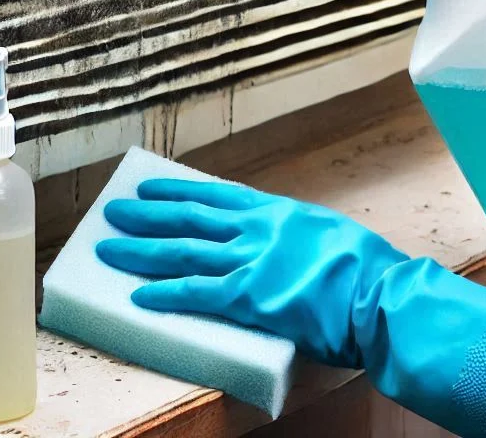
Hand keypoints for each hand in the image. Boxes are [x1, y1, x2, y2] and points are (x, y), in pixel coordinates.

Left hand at [96, 178, 406, 366]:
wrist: (377, 295)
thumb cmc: (361, 267)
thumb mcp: (324, 231)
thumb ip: (291, 233)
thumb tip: (275, 241)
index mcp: (274, 211)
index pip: (213, 195)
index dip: (176, 191)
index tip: (149, 188)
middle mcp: (254, 229)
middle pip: (188, 219)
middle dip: (146, 215)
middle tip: (113, 211)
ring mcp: (248, 261)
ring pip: (182, 251)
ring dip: (141, 250)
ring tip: (108, 247)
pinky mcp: (247, 298)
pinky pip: (195, 293)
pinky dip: (164, 293)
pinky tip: (137, 294)